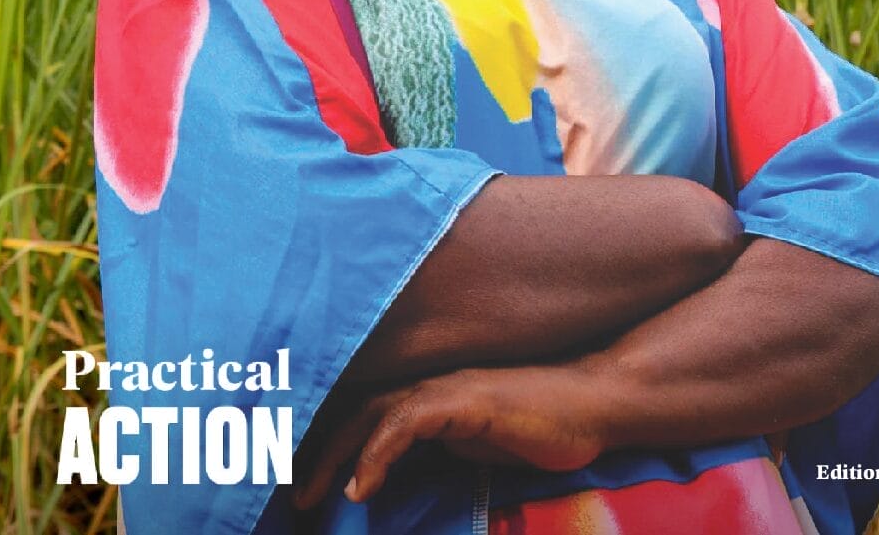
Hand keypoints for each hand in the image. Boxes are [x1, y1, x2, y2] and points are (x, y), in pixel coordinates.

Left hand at [292, 363, 606, 509]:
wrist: (590, 405)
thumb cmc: (536, 427)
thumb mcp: (474, 446)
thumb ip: (434, 453)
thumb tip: (391, 480)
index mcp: (428, 395)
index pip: (363, 410)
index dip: (326, 439)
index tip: (297, 478)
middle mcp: (429, 384)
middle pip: (353, 408)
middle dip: (314, 449)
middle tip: (288, 493)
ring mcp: (446, 387)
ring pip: (371, 412)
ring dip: (334, 454)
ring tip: (310, 495)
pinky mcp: (465, 399)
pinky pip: (407, 421)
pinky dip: (378, 452)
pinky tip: (362, 485)